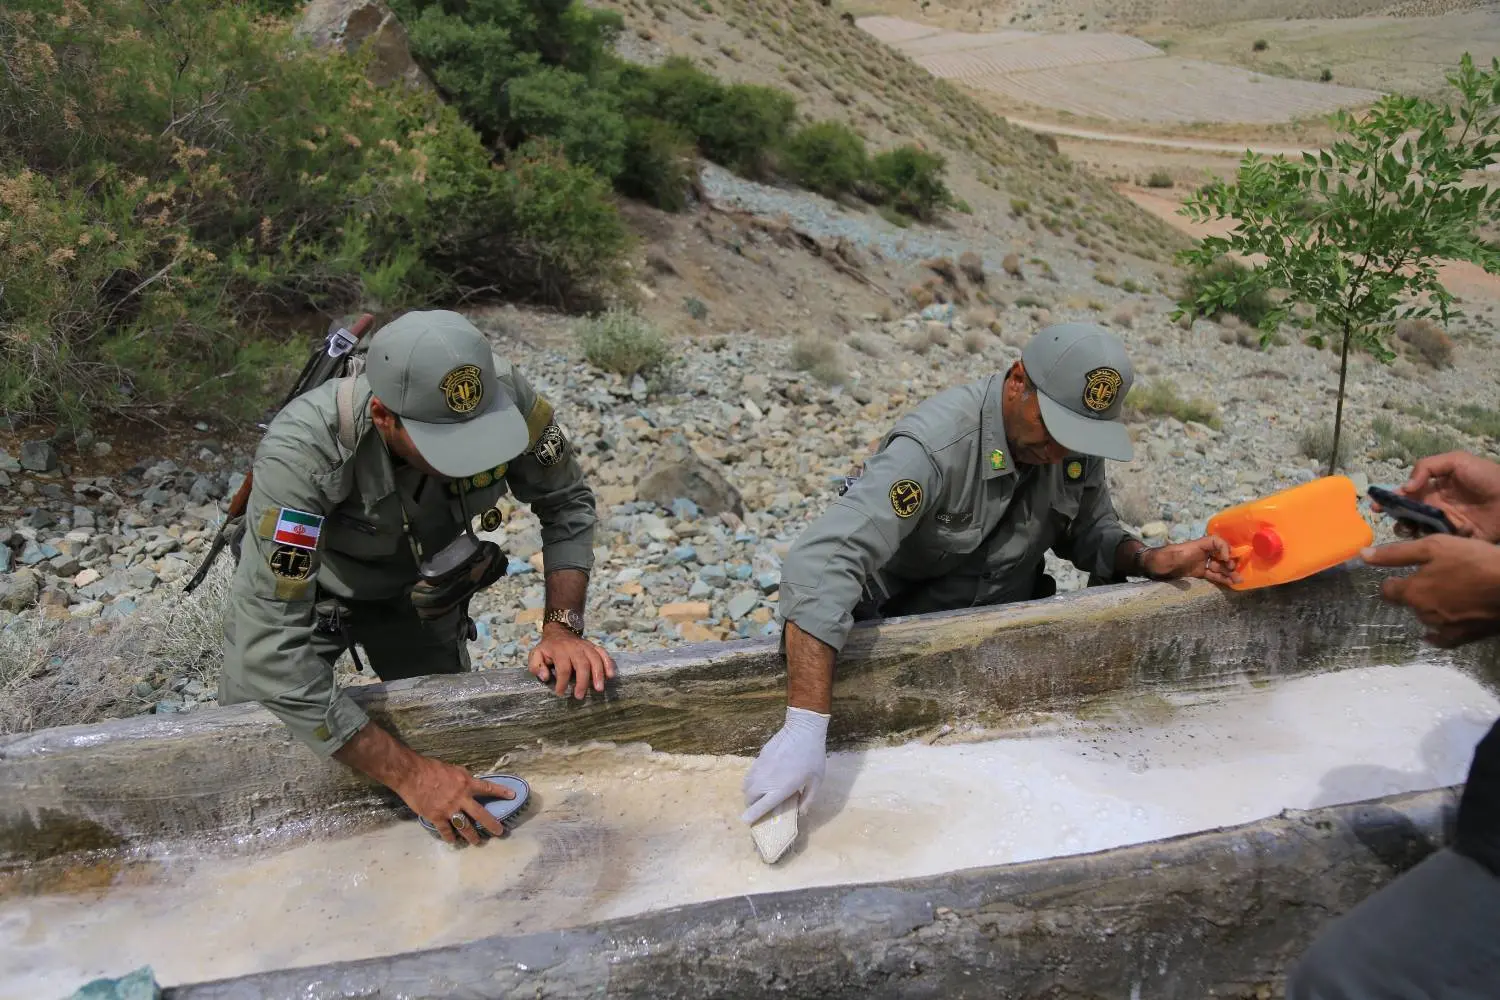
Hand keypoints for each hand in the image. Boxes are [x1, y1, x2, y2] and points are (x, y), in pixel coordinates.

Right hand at [392, 755, 514, 845]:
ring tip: (477, 842)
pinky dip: (450, 837)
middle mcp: (461, 798)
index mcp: (466, 783)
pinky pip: (446, 831)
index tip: (513, 796)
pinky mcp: (436, 817)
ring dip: (472, 836)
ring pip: (465, 827)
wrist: (412, 775)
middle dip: (492, 825)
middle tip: (499, 832)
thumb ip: (463, 779)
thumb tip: (471, 784)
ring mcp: (449, 809)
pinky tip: (453, 842)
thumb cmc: (432, 768)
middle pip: (481, 814)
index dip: (501, 792)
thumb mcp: (453, 770)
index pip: (488, 788)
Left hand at [529, 622, 615, 698]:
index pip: (563, 668)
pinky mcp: (593, 646)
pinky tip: (610, 675)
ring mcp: (586, 646)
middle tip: (579, 696)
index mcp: (559, 651)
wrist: (559, 632)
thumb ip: (536, 666)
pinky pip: (603, 653)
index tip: (561, 693)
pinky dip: (608, 664)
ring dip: (598, 674)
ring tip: (599, 689)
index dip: (562, 682)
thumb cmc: (547, 649)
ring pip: (595, 659)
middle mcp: (575, 648)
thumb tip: (545, 677)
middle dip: (582, 682)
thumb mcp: (535, 654)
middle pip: (582, 664)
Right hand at [742, 706, 828, 824]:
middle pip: (749, 798)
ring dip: (749, 793)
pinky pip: (749, 774)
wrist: (803, 730)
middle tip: (758, 807)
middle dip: (750, 805)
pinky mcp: (759, 757)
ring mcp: (760, 768)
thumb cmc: (812, 756)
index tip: (747, 822)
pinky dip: (751, 781)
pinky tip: (761, 779)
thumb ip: (808, 799)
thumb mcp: (817, 781)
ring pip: (746, 785)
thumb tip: (801, 812)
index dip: (751, 816)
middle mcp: (765, 780)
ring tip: (758, 794)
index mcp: (779, 789)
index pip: (760, 807)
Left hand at [1142, 536, 1241, 585]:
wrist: (1151, 566)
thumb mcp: (1170, 556)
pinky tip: (1231, 583)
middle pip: (1221, 555)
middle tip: (1235, 571)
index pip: (1215, 541)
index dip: (1224, 548)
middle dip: (1230, 562)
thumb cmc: (1161, 558)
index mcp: (1197, 545)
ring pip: (1219, 567)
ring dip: (1229, 573)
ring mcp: (1200, 563)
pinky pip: (1213, 575)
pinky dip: (1222, 579)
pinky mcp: (1198, 573)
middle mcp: (1201, 552)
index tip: (1226, 558)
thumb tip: (1197, 566)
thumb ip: (1182, 557)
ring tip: (1239, 580)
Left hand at [1361, 534, 1499, 647]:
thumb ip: (1397, 554)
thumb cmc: (1473, 560)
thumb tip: (1363, 556)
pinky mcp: (1463, 637)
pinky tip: (1438, 631)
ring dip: (1430, 608)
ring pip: (1427, 617)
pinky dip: (1438, 634)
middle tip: (1434, 580)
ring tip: (1448, 594)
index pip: (1388, 591)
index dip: (1392, 582)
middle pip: (1410, 603)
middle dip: (1416, 593)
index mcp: (1413, 592)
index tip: (1398, 576)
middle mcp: (1423, 613)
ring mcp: (1443, 628)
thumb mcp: (1433, 547)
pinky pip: (1442, 639)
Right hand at [1381, 451, 1499, 541]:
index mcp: (1435, 488)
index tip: (1377, 506)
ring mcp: (1446, 524)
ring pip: (1418, 530)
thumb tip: (1405, 488)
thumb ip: (1426, 467)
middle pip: (1408, 513)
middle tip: (1388, 518)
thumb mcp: (1457, 460)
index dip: (1391, 498)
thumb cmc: (1488, 477)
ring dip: (1407, 529)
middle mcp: (1437, 507)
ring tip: (1407, 528)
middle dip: (1395, 516)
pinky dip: (1426, 542)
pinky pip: (1436, 543)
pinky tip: (1423, 538)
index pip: (1407, 494)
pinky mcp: (1457, 540)